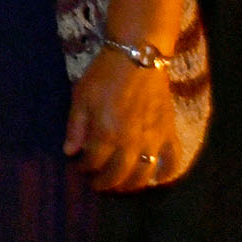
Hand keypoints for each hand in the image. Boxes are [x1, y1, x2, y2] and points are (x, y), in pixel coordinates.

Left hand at [63, 50, 175, 191]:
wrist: (138, 56)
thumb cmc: (104, 74)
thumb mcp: (81, 96)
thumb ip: (75, 126)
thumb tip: (69, 152)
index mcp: (106, 133)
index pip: (93, 163)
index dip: (84, 168)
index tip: (79, 167)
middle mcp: (130, 142)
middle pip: (118, 175)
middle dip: (105, 183)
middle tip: (97, 183)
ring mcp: (153, 139)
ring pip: (143, 174)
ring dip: (131, 185)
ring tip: (121, 184)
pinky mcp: (169, 132)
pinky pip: (172, 161)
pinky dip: (166, 174)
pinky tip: (157, 178)